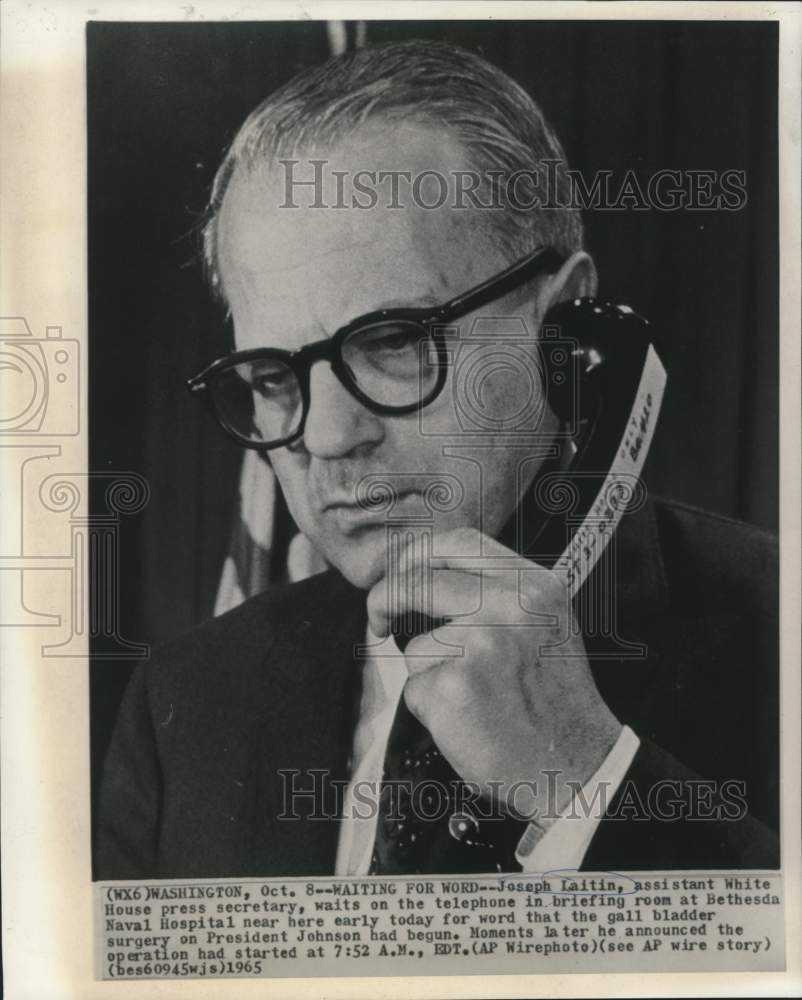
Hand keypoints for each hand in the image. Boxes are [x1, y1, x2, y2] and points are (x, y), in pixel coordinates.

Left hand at [367, 527, 622, 817]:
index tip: (401, 575)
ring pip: (414, 646)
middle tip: (378, 620)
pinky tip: (468, 720)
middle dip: (385, 599)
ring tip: (474, 697)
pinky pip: (414, 688)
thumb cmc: (553, 700)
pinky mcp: (454, 687)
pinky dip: (430, 707)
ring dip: (427, 674)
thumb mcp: (545, 624)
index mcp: (535, 586)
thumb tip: (422, 573)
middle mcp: (510, 607)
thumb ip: (496, 592)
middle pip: (418, 582)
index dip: (417, 556)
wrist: (579, 767)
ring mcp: (481, 645)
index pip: (458, 543)